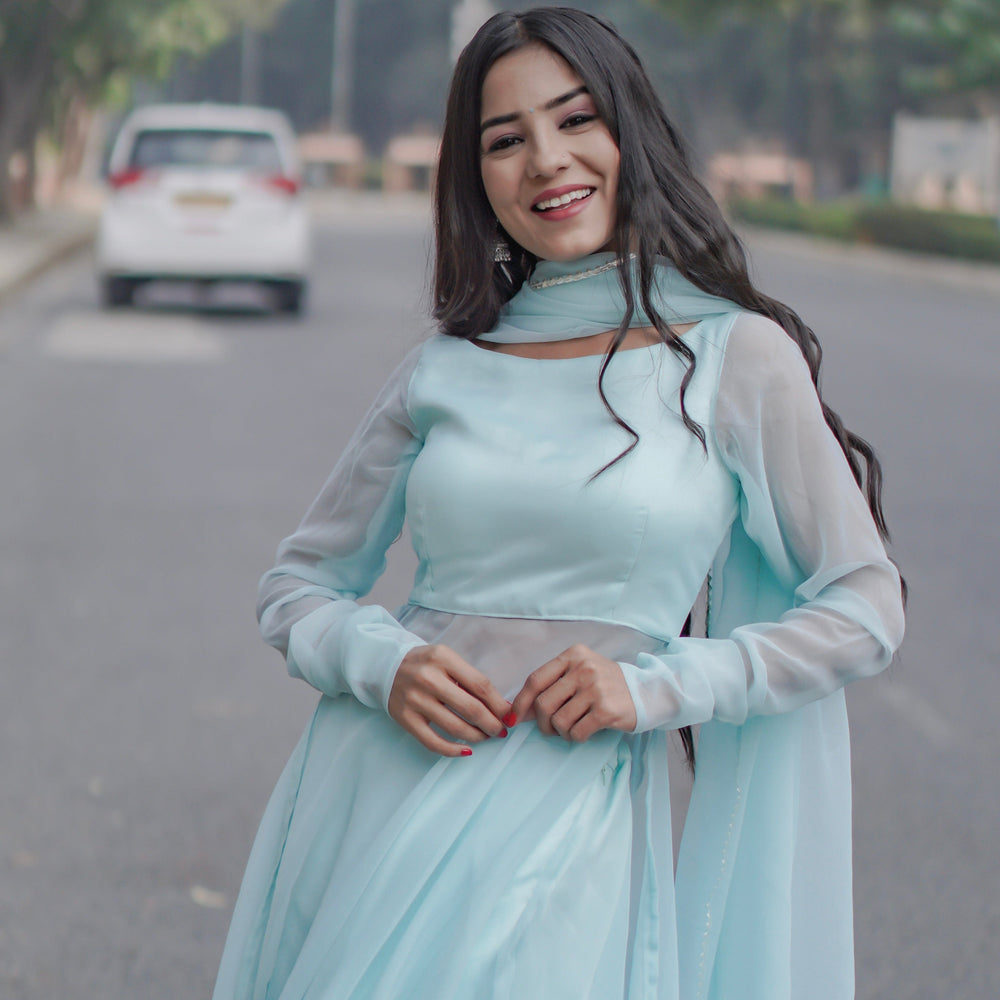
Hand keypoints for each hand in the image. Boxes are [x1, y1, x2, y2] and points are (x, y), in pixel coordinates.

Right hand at [388, 644, 511, 756]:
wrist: (386, 665)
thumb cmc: (425, 664)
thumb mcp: (447, 659)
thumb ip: (469, 679)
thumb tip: (500, 707)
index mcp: (443, 658)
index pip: (480, 685)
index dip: (499, 704)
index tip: (509, 715)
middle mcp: (428, 678)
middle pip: (471, 709)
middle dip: (492, 724)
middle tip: (501, 730)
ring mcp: (415, 700)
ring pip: (455, 728)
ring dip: (477, 737)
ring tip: (485, 737)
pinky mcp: (405, 718)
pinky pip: (433, 742)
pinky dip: (453, 750)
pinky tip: (466, 750)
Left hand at [510, 644, 636, 741]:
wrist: (645, 692)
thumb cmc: (606, 684)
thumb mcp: (580, 672)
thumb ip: (553, 684)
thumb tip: (519, 710)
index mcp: (573, 655)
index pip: (535, 680)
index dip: (521, 702)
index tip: (515, 717)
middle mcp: (583, 668)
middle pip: (543, 703)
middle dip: (541, 723)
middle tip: (550, 729)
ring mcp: (595, 688)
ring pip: (558, 721)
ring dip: (561, 732)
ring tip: (572, 728)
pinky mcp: (606, 710)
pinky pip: (576, 732)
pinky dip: (575, 737)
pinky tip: (584, 731)